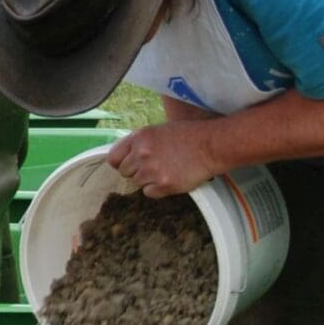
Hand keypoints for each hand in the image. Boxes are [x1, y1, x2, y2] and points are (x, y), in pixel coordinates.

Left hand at [103, 122, 223, 198]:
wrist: (210, 146)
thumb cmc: (187, 136)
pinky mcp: (163, 185)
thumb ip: (139, 143)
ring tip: (166, 170)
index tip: (129, 165)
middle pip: (124, 172)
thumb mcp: (158, 131)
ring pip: (137, 183)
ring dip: (149, 180)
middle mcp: (141, 153)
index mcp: (138, 137)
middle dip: (136, 171)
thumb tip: (125, 157)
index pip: (113, 158)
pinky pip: (149, 193)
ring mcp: (151, 170)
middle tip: (154, 167)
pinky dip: (158, 189)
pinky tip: (171, 178)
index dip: (120, 163)